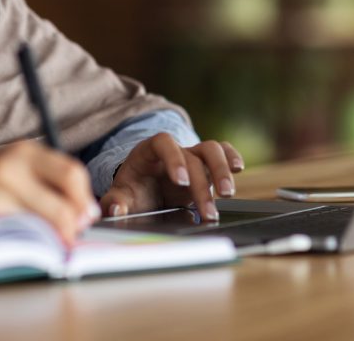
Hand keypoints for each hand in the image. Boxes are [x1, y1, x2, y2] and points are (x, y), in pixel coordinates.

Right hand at [0, 140, 99, 243]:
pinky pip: (19, 236)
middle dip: (73, 226)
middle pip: (63, 204)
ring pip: (43, 225)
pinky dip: (28, 244)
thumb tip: (85, 212)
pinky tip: (23, 244)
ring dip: (51, 239)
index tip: (86, 217)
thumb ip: (46, 182)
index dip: (84, 200)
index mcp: (24, 151)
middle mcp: (11, 167)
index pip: (72, 174)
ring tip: (46, 242)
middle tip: (71, 238)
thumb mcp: (11, 168)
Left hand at [100, 133, 243, 221]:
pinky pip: (222, 152)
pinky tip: (238, 169)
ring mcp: (192, 156)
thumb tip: (115, 208)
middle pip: (193, 154)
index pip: (163, 142)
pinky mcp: (206, 166)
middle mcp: (174, 151)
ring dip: (222, 170)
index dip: (173, 158)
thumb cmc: (133, 191)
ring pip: (212, 150)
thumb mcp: (121, 195)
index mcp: (149, 151)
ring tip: (227, 194)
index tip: (180, 181)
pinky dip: (232, 157)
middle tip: (208, 210)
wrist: (144, 189)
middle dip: (202, 183)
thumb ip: (115, 201)